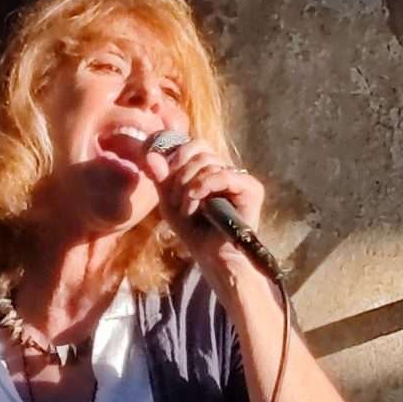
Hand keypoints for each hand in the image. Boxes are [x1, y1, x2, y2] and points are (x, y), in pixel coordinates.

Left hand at [144, 137, 265, 270]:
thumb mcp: (169, 202)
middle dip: (179, 173)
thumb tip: (150, 154)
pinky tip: (195, 202)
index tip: (157, 168)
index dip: (174, 152)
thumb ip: (161, 177)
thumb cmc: (193, 231)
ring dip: (188, 187)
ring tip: (186, 209)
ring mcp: (240, 178)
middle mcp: (226, 169)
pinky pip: (222, 175)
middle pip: (199, 149)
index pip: (194, 143)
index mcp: (210, 169)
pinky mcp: (252, 189)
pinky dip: (203, 187)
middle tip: (174, 199)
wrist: (211, 257)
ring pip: (207, 162)